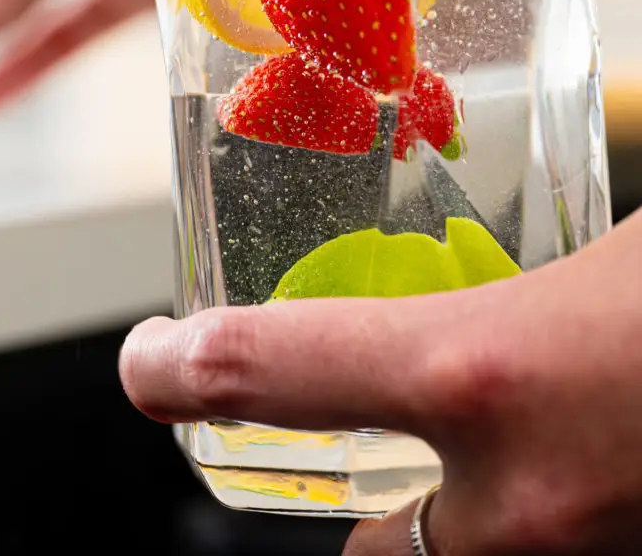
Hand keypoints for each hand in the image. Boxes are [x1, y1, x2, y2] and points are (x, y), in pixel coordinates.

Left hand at [119, 210, 641, 554]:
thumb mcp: (612, 242)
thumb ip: (529, 248)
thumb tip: (492, 225)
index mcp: (484, 371)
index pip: (264, 372)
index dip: (177, 375)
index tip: (151, 362)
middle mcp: (522, 498)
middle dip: (346, 506)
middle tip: (342, 442)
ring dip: (448, 524)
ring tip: (477, 443)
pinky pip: (548, 551)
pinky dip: (532, 511)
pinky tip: (577, 438)